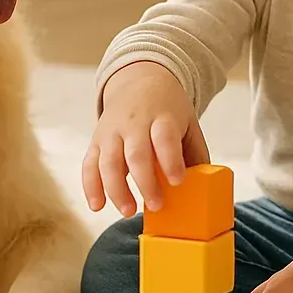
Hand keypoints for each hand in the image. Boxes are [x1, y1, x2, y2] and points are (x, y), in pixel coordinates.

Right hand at [82, 61, 209, 216]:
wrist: (140, 80)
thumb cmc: (168, 111)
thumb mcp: (188, 123)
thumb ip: (195, 154)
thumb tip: (203, 190)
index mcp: (162, 117)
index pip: (165, 138)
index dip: (170, 160)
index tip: (177, 181)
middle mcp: (134, 122)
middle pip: (136, 154)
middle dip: (144, 182)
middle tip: (156, 206)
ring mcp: (112, 131)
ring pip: (109, 161)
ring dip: (116, 189)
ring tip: (128, 211)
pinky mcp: (97, 140)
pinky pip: (89, 164)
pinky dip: (90, 186)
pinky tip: (97, 206)